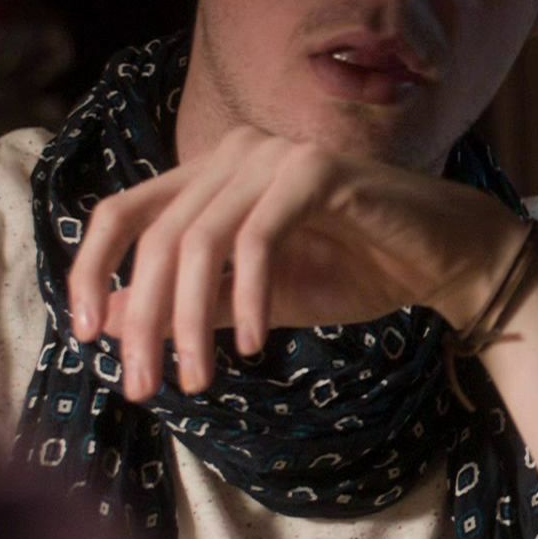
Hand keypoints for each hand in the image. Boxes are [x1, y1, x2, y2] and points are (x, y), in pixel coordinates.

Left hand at [65, 126, 524, 400]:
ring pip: (199, 242)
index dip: (91, 273)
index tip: (89, 339)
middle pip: (155, 236)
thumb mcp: (260, 300)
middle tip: (144, 386)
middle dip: (143, 319)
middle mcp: (236, 152)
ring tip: (198, 378)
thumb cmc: (360, 272)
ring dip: (190, 321)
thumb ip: (196, 304)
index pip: (123, 213)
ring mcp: (276, 155)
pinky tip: (259, 344)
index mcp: (214, 172)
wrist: (448, 259)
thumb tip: (114, 324)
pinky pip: (257, 240)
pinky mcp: (316, 172)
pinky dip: (250, 299)